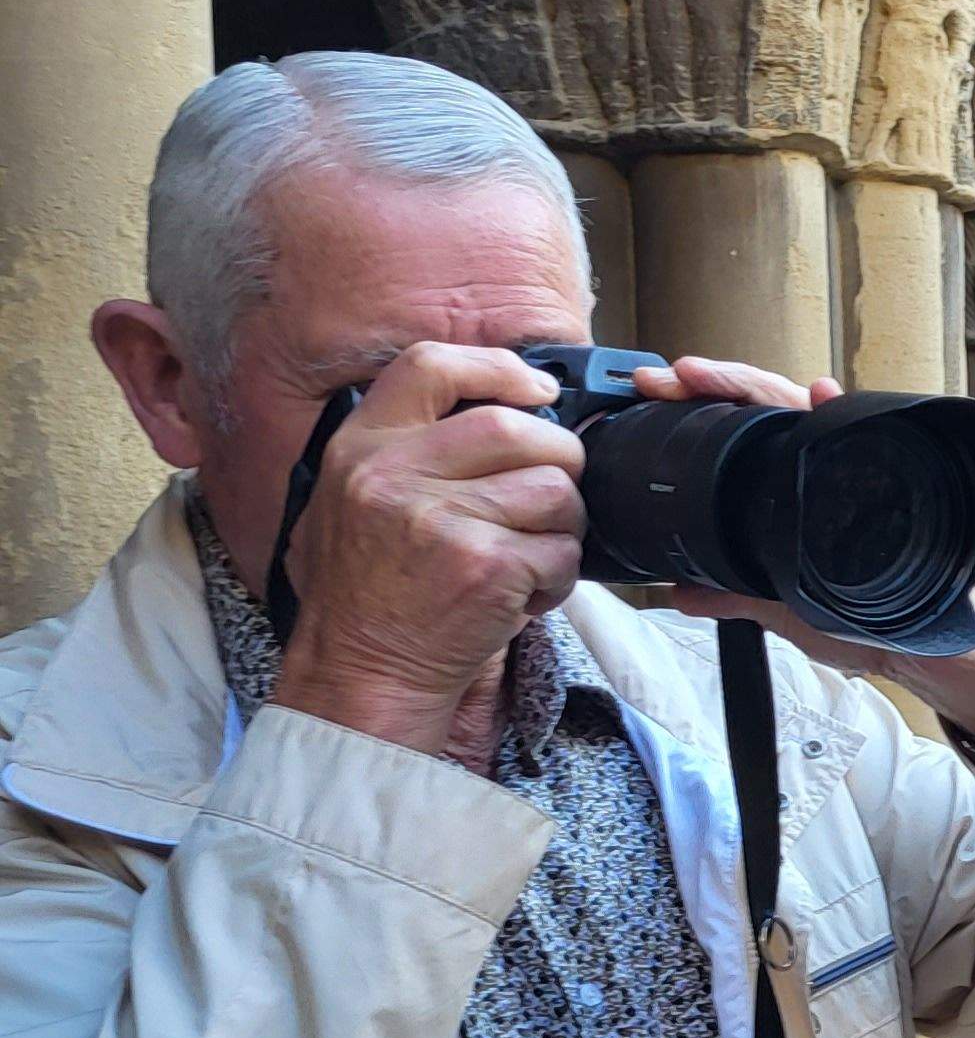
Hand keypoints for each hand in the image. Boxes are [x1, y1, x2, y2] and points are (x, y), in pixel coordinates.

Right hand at [265, 343, 589, 753]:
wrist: (361, 671)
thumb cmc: (366, 592)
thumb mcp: (349, 501)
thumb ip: (407, 451)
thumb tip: (504, 408)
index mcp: (360, 448)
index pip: (430, 366)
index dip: (496, 368)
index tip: (537, 388)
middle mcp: (393, 474)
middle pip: (515, 426)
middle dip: (558, 457)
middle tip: (554, 491)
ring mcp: (440, 519)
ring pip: (553, 489)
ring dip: (563, 525)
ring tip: (528, 555)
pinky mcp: (485, 566)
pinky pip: (562, 550)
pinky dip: (558, 577)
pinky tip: (522, 594)